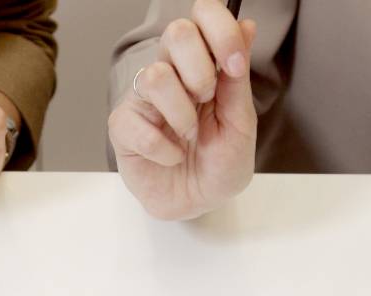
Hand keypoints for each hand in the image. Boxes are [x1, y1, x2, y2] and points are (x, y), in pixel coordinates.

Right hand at [109, 0, 258, 219]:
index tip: (234, 65)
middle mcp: (171, 72)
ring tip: (189, 135)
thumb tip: (247, 26)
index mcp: (202, 63)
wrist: (199, 202)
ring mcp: (144, 98)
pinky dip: (165, 149)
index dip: (220, 31)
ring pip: (156, 76)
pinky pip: (137, 124)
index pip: (203, 15)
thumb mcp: (241, 122)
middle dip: (201, 70)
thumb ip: (238, 79)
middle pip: (177, 32)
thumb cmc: (220, 163)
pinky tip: (172, 156)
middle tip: (207, 101)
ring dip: (183, 114)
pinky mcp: (123, 126)